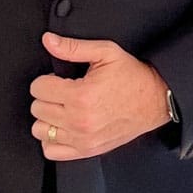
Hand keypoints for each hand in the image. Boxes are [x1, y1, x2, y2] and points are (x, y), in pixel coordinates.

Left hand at [31, 34, 170, 159]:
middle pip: (37, 108)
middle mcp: (79, 121)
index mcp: (81, 96)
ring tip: (63, 108)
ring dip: (47, 118)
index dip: (47, 79)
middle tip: (64, 92)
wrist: (156, 101)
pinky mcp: (87, 150)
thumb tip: (48, 41)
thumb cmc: (132, 77)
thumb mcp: (106, 52)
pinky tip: (63, 126)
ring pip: (40, 130)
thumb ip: (73, 47)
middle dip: (47, 96)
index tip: (60, 79)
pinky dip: (52, 139)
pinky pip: (52, 151)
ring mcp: (82, 139)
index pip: (38, 88)